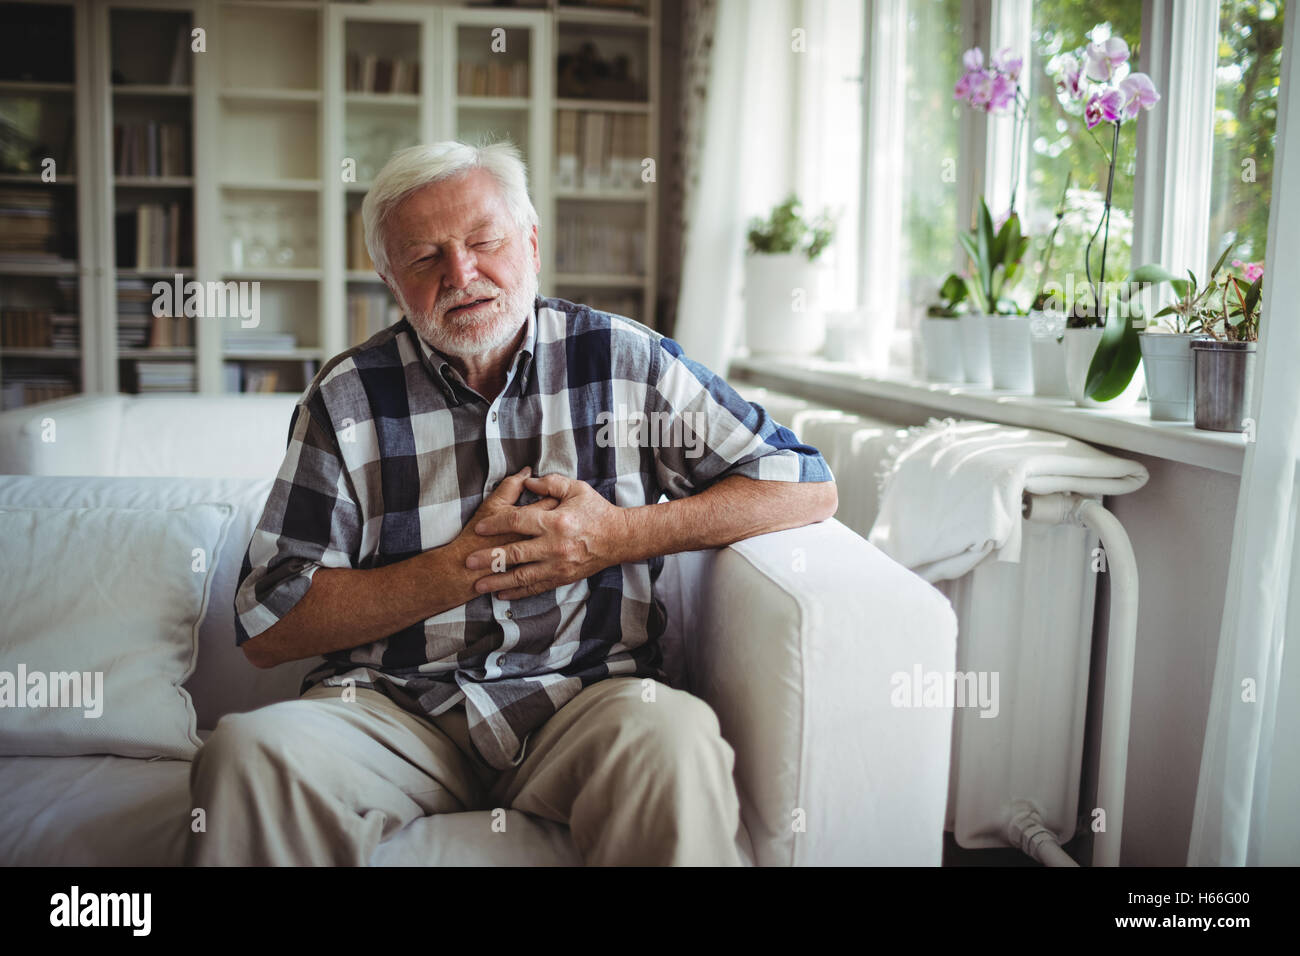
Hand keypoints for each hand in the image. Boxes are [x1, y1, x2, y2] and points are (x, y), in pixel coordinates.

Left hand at [465, 473, 628, 599]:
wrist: (620, 538)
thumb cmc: (597, 511)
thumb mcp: (576, 489)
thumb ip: (550, 484)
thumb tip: (527, 481)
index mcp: (556, 521)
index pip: (518, 521)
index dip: (496, 524)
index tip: (480, 527)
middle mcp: (555, 546)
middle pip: (515, 553)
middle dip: (489, 558)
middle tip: (468, 562)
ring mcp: (559, 565)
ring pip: (523, 576)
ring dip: (499, 582)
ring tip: (478, 586)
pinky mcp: (563, 578)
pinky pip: (536, 587)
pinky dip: (518, 593)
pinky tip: (502, 594)